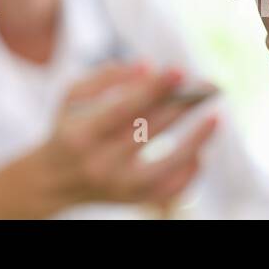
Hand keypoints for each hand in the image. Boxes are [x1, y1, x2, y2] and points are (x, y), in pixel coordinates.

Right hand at [0, 62, 217, 218]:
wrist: (53, 181)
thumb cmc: (69, 128)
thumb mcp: (72, 97)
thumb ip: (106, 77)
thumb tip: (147, 68)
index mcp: (81, 135)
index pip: (122, 110)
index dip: (152, 90)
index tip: (179, 70)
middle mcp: (100, 164)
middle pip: (148, 132)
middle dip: (181, 106)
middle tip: (209, 85)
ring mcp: (119, 187)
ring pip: (167, 166)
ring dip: (195, 142)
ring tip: (215, 117)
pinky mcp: (135, 200)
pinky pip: (172, 189)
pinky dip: (190, 170)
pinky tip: (200, 150)